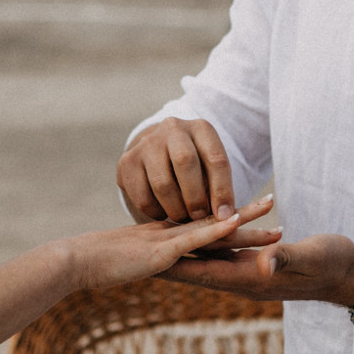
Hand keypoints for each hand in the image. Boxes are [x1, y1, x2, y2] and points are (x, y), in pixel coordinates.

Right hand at [61, 196, 275, 291]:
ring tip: (275, 222)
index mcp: (168, 236)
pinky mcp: (162, 252)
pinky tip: (235, 222)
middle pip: (216, 222)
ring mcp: (169, 241)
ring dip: (245, 224)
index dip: (229, 216)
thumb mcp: (130, 260)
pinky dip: (216, 230)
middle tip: (274, 201)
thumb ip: (146, 256)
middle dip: (247, 214)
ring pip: (214, 230)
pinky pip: (194, 239)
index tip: (253, 210)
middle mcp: (173, 234)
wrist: (76, 261)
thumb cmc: (97, 263)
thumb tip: (156, 259)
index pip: (205, 225)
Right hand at [117, 117, 234, 223]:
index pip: (215, 158)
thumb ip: (220, 194)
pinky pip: (142, 196)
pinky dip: (155, 212)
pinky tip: (164, 212)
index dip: (222, 191)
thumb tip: (226, 225)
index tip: (225, 217)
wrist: (159, 153)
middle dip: (195, 197)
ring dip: (175, 209)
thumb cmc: (196, 169)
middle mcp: (173, 128)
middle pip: (185, 162)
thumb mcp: (212, 172)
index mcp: (201, 129)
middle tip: (199, 217)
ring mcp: (147, 143)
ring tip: (183, 217)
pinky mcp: (127, 161)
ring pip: (162, 183)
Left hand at [161, 232, 353, 307]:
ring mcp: (251, 272)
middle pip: (196, 269)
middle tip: (132, 255)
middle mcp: (245, 277)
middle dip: (165, 262)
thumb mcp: (312, 257)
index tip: (142, 261)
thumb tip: (265, 262)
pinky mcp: (258, 263)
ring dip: (181, 253)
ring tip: (152, 244)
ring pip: (207, 261)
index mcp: (251, 277)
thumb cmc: (336, 264)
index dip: (172, 265)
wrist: (353, 275)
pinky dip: (204, 245)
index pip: (202, 272)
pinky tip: (192, 236)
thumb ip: (287, 258)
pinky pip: (224, 254)